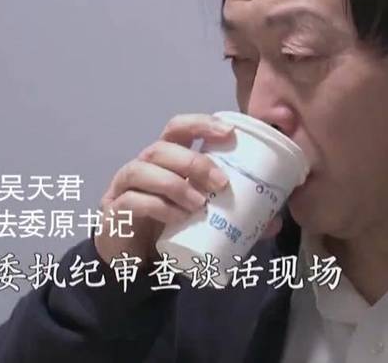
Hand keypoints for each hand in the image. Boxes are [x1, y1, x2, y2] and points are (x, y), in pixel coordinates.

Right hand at [94, 113, 282, 264]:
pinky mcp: (113, 212)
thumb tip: (273, 222)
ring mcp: (123, 188)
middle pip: (161, 148)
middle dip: (193, 161)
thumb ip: (233, 217)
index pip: (178, 129)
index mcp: (165, 161)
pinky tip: (178, 218)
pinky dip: (157, 206)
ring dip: (175, 184)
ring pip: (142, 170)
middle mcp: (142, 167)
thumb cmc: (167, 230)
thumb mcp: (201, 220)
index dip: (201, 124)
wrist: (130, 263)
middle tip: (221, 183)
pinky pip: (132, 200)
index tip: (229, 132)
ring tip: (199, 205)